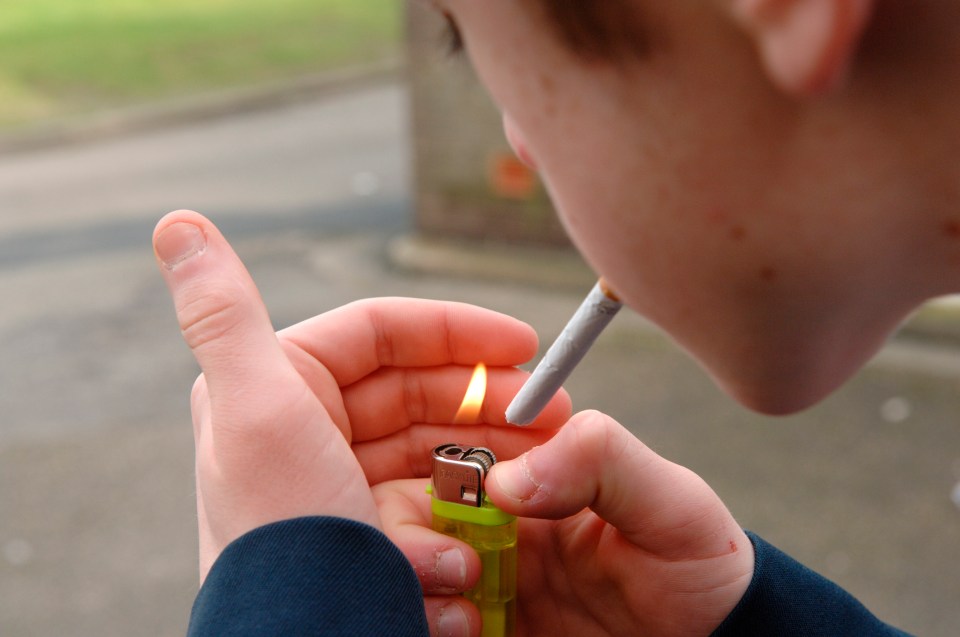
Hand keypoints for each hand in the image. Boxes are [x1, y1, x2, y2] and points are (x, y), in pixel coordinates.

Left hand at [152, 210, 569, 581]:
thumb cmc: (284, 535)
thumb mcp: (258, 413)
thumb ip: (225, 314)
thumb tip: (176, 220)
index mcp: (277, 386)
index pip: (382, 332)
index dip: (457, 331)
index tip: (527, 345)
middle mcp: (305, 430)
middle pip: (419, 390)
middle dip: (487, 398)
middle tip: (554, 411)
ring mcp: (342, 484)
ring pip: (435, 448)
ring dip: (490, 459)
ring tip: (540, 468)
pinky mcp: (370, 533)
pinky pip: (434, 507)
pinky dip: (466, 517)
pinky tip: (482, 539)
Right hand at [378, 410, 753, 636]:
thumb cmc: (699, 571)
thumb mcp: (671, 504)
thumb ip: (603, 460)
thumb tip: (506, 478)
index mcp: (535, 475)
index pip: (458, 445)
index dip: (439, 455)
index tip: (458, 488)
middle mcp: (498, 522)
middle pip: (411, 504)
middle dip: (410, 528)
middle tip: (457, 563)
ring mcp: (486, 579)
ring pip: (406, 562)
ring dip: (418, 577)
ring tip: (469, 611)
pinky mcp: (481, 626)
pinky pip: (426, 614)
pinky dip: (430, 618)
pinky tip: (468, 629)